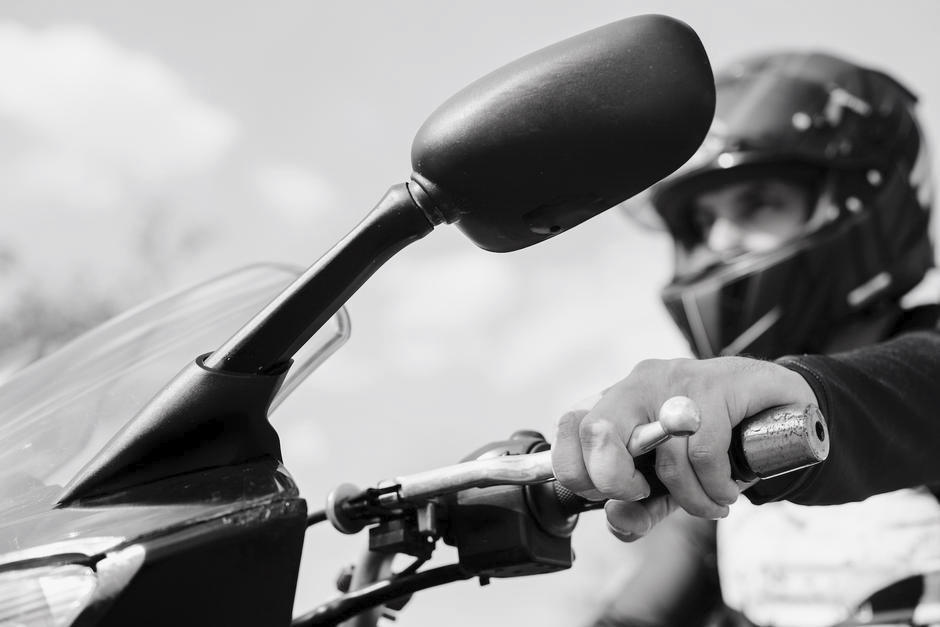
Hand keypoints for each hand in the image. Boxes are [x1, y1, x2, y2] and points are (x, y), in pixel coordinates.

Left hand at [551, 356, 816, 540]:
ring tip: (712, 503)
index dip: (578, 469)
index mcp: (618, 401)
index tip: (607, 495)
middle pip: (597, 428)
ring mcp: (678, 379)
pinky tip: (728, 489)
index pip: (571, 426)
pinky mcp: (719, 385)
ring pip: (663, 450)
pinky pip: (704, 450)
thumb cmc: (717, 446)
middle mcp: (640, 383)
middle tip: (643, 495)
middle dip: (613, 478)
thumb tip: (616, 518)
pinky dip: (715, 485)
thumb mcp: (670, 486)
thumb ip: (638, 509)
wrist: (784, 414)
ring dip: (690, 496)